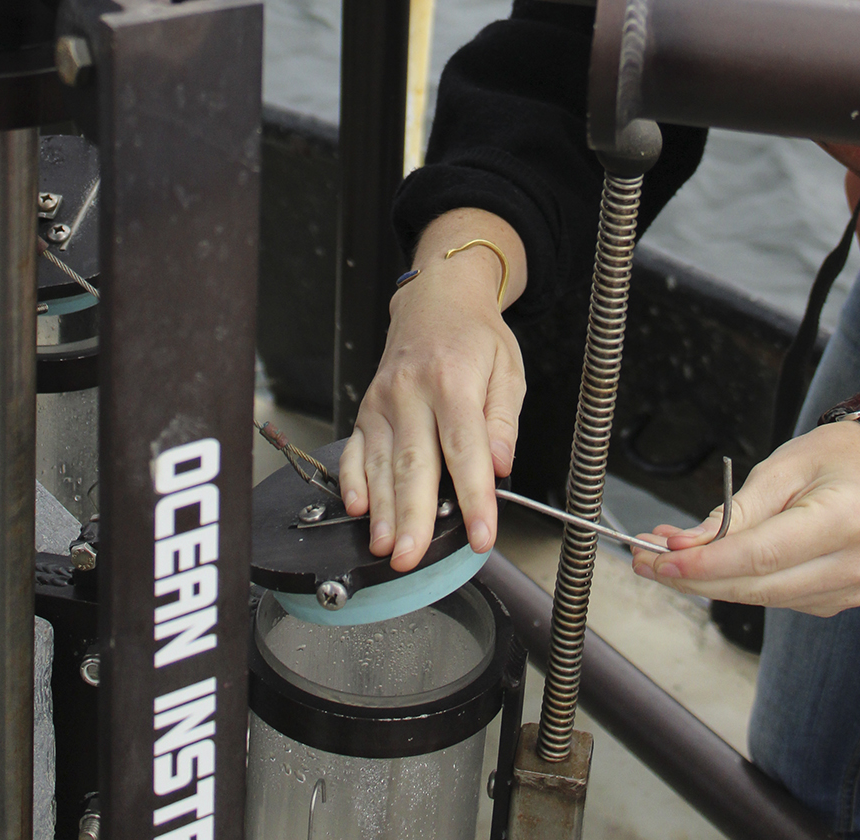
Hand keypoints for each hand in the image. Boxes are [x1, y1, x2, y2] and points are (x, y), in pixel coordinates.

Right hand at [338, 226, 525, 573]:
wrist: (437, 298)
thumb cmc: (475, 336)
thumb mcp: (507, 369)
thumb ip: (504, 419)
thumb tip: (502, 465)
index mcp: (453, 380)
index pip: (465, 448)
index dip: (473, 496)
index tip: (482, 534)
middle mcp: (411, 391)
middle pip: (413, 463)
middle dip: (413, 516)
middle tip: (411, 559)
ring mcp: (382, 400)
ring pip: (380, 463)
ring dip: (382, 511)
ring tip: (386, 549)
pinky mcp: (366, 409)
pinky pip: (354, 450)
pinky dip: (352, 481)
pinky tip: (358, 509)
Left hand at [631, 421, 859, 616]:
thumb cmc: (835, 457)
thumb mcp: (781, 467)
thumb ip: (735, 511)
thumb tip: (684, 546)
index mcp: (848, 519)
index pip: (763, 555)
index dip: (707, 563)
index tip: (661, 560)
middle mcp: (856, 563)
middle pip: (759, 586)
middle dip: (696, 576)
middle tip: (645, 560)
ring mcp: (852, 589)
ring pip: (763, 598)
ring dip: (710, 580)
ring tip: (667, 553)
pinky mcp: (840, 600)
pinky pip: (777, 598)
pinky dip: (739, 582)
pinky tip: (711, 562)